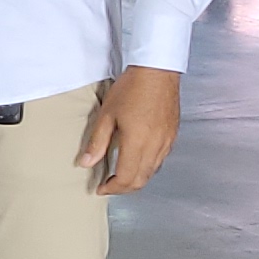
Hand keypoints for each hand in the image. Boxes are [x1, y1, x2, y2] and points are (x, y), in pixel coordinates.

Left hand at [81, 67, 182, 195]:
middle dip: (124, 188)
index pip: (126, 178)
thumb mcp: (107, 115)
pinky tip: (137, 160)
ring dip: (136, 179)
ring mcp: (166, 141)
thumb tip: (86, 163)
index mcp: (137, 142)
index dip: (112, 188)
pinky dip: (147, 167)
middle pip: (141, 180)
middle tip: (109, 186)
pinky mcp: (172, 135)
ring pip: (152, 172)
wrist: (157, 70)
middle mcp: (155, 146)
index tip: (101, 188)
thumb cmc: (132, 88)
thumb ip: (97, 142)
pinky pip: (160, 160)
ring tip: (120, 175)